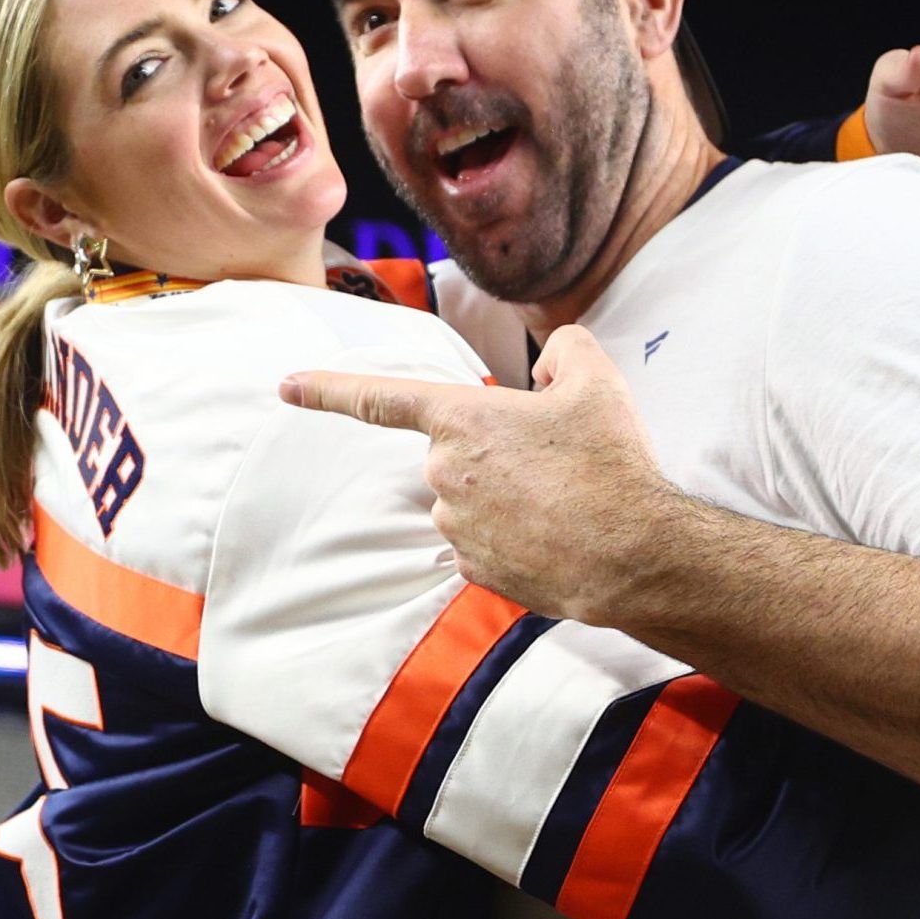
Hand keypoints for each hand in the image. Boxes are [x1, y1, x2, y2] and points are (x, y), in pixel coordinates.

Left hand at [281, 326, 677, 621]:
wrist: (633, 555)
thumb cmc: (611, 465)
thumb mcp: (598, 381)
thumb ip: (566, 349)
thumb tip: (545, 369)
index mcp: (461, 419)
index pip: (379, 397)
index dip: (327, 389)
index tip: (285, 386)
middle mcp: (444, 473)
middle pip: (457, 452)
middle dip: (500, 453)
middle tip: (559, 462)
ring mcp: (456, 526)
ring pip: (472, 498)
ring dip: (509, 495)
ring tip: (566, 501)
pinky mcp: (474, 569)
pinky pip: (486, 541)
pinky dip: (516, 535)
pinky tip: (556, 536)